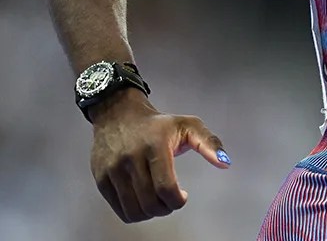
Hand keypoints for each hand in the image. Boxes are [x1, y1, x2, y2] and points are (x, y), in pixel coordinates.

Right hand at [88, 88, 230, 222]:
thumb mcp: (188, 125)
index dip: (178, 200)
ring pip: (134, 210)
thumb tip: (225, 163)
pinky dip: (134, 213)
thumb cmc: (157, 124)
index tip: (183, 195)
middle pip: (150, 203)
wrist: (118, 113)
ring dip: (150, 213)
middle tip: (170, 199)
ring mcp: (112, 169)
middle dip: (166, 208)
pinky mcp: (101, 178)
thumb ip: (209, 143)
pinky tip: (143, 200)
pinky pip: (119, 210)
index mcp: (154, 145)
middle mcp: (130, 157)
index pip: (165, 188)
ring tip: (157, 200)